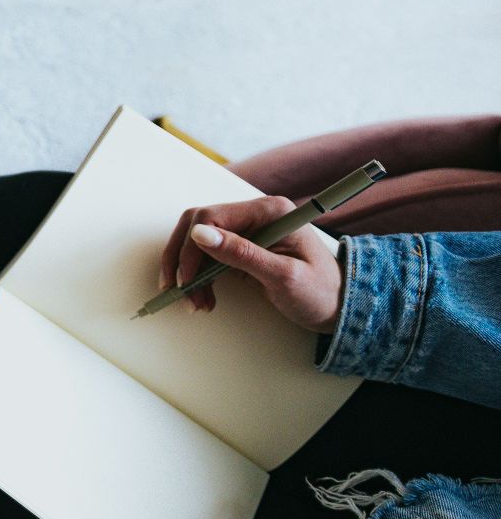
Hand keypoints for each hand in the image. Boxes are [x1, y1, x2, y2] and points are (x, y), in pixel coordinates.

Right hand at [160, 196, 342, 331]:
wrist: (339, 307)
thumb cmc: (320, 292)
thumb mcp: (283, 276)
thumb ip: (242, 253)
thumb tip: (200, 234)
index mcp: (269, 211)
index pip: (211, 217)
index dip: (192, 248)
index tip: (187, 280)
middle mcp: (255, 215)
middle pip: (197, 225)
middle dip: (183, 260)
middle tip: (179, 290)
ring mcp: (247, 231)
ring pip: (197, 242)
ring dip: (188, 272)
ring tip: (195, 302)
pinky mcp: (241, 248)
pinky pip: (207, 257)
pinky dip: (198, 278)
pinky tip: (203, 297)